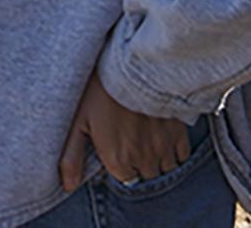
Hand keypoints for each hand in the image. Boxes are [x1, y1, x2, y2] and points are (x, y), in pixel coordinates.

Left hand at [58, 54, 191, 191]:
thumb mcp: (78, 122)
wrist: (132, 64)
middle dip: (140, 167)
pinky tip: (163, 138)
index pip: (126, 180)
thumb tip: (68, 186)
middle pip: (147, 177)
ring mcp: (163, 146)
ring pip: (166, 169)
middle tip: (132, 146)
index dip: (121, 168)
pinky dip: (174, 152)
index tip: (117, 153)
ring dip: (158, 162)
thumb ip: (72, 158)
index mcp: (118, 160)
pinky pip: (182, 155)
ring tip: (147, 143)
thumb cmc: (100, 91)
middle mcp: (143, 159)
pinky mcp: (178, 131)